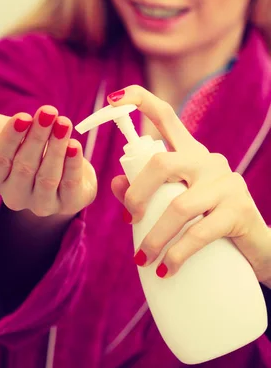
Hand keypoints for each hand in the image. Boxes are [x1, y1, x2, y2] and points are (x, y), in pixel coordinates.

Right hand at [0, 106, 96, 217]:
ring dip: (56, 148)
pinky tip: (75, 145)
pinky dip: (73, 165)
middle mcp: (14, 196)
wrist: (57, 161)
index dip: (10, 139)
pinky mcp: (67, 205)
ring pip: (47, 177)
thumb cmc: (22, 144)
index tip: (23, 116)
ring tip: (64, 123)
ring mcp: (40, 204)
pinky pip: (70, 186)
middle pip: (24, 167)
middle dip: (37, 137)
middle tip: (49, 112)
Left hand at [108, 86, 270, 283]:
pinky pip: (199, 232)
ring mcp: (226, 184)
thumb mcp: (174, 204)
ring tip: (143, 258)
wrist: (256, 249)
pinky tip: (166, 269)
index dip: (139, 101)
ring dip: (154, 237)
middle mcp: (208, 161)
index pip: (165, 116)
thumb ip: (144, 192)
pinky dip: (177, 254)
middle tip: (130, 221)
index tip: (112, 99)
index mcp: (190, 154)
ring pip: (178, 205)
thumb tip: (116, 184)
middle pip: (162, 163)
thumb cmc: (208, 223)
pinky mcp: (238, 211)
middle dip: (137, 194)